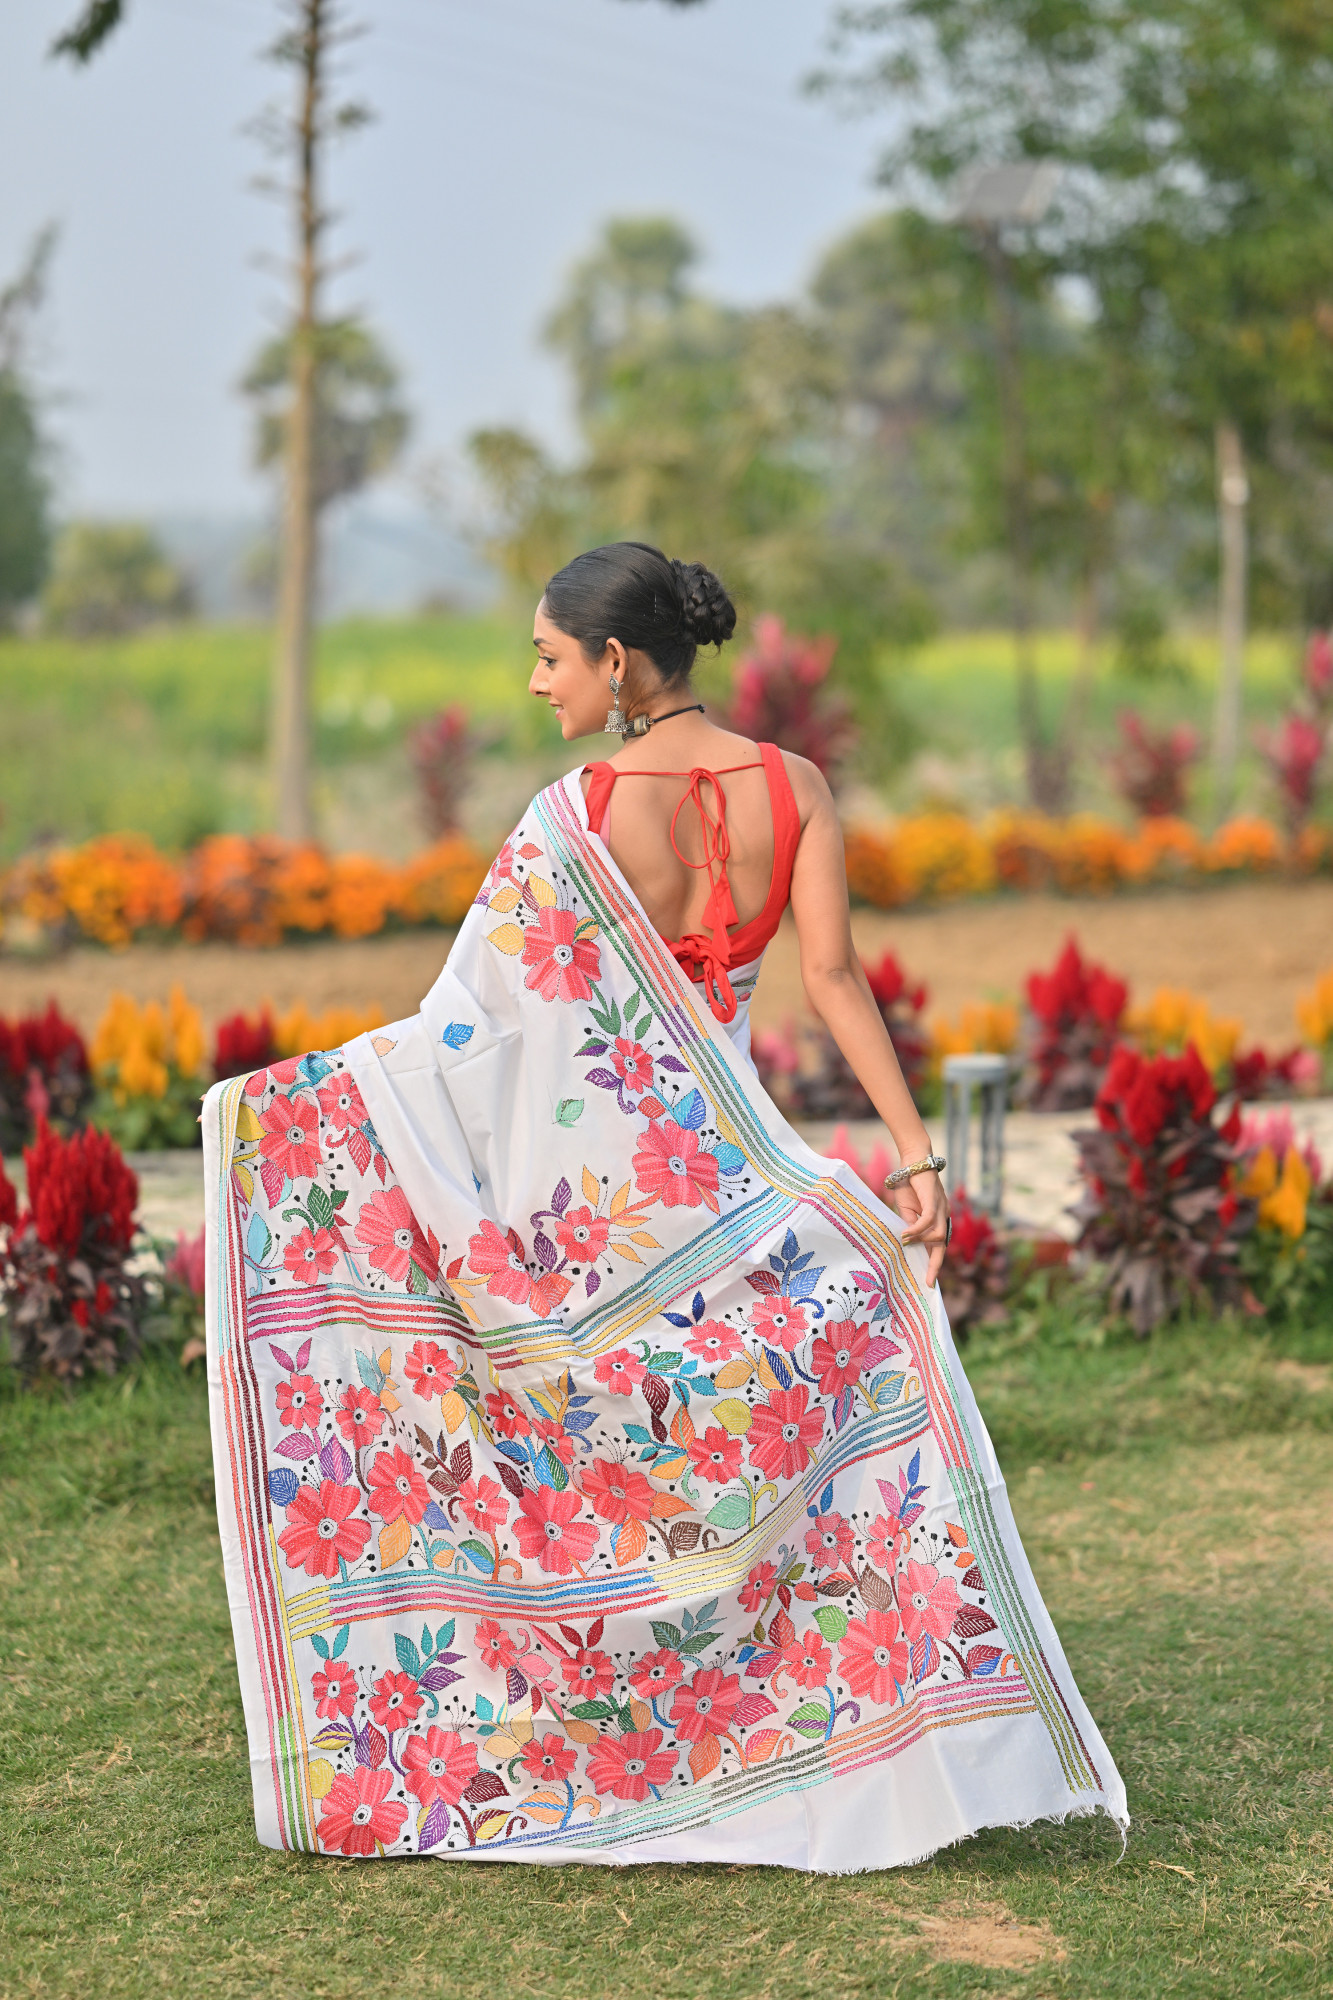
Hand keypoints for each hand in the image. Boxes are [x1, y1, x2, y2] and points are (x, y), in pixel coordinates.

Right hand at [889, 1170, 949, 1288]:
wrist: (913, 1161)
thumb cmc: (910, 1185)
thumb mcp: (907, 1210)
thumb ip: (911, 1225)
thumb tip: (909, 1243)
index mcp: (939, 1220)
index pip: (939, 1246)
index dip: (934, 1263)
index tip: (928, 1280)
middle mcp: (944, 1216)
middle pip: (943, 1246)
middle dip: (935, 1265)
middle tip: (928, 1282)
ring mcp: (942, 1209)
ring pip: (938, 1235)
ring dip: (921, 1241)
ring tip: (906, 1240)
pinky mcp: (935, 1201)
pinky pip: (929, 1221)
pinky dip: (918, 1230)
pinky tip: (907, 1234)